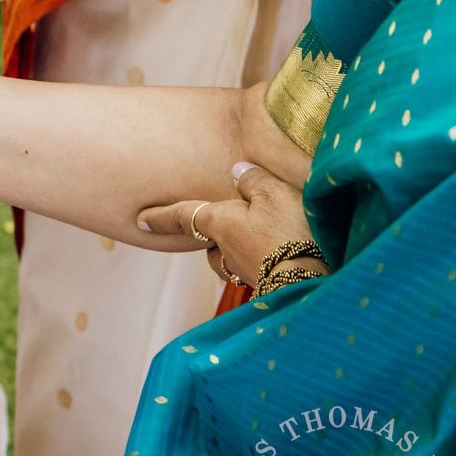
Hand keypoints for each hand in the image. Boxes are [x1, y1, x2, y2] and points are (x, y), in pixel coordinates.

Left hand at [138, 162, 322, 288]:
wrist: (316, 285)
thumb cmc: (291, 233)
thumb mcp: (275, 194)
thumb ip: (254, 180)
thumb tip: (236, 170)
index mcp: (218, 223)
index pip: (182, 217)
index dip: (160, 217)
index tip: (139, 221)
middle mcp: (225, 250)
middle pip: (207, 243)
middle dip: (209, 235)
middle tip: (215, 225)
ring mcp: (246, 271)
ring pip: (228, 260)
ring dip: (233, 250)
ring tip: (254, 237)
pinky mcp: (268, 285)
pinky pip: (254, 269)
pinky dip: (258, 260)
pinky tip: (279, 255)